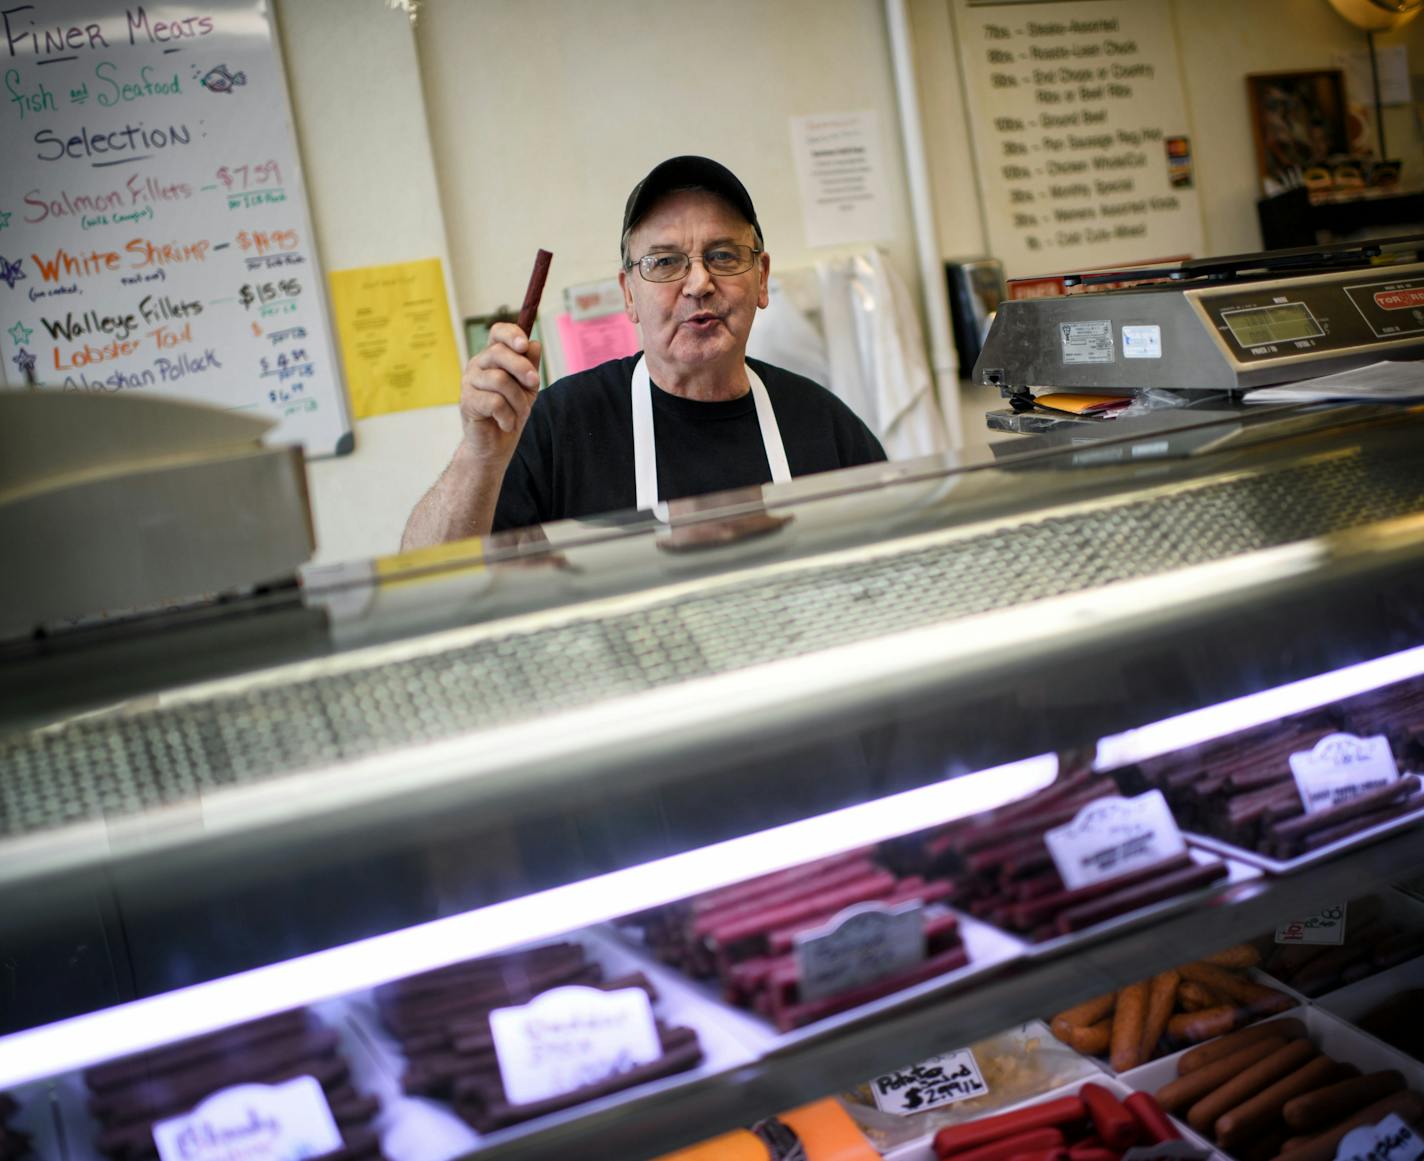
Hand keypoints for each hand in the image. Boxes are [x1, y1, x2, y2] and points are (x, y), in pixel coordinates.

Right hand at [458, 322, 542, 462]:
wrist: (496, 445)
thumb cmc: (511, 413)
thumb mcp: (527, 388)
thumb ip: (530, 366)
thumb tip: (535, 343)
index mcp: (492, 357)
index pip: (497, 332)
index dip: (511, 334)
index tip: (524, 345)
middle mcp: (478, 365)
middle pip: (499, 353)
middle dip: (522, 368)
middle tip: (534, 384)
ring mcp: (469, 382)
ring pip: (500, 379)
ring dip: (517, 400)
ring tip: (518, 414)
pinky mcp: (467, 402)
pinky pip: (495, 402)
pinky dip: (507, 416)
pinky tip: (506, 423)